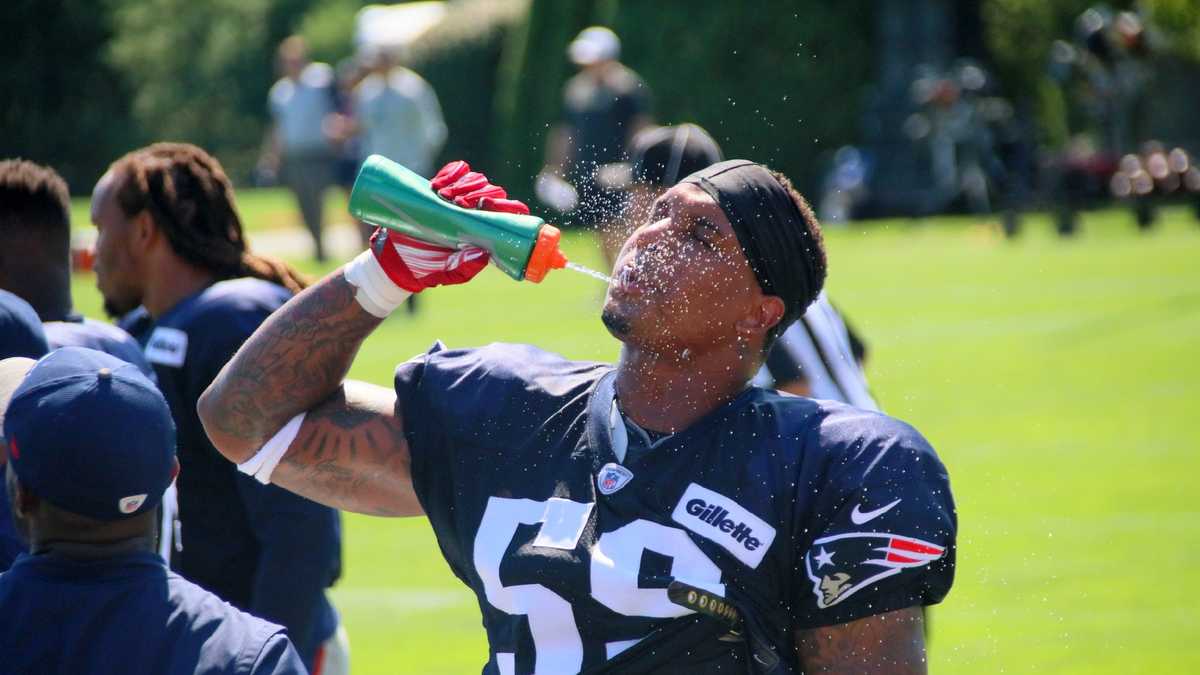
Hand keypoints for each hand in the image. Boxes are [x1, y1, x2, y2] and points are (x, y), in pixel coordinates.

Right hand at [365, 162, 529, 292]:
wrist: (397, 260)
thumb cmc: (429, 269)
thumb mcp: (449, 273)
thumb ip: (465, 268)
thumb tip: (483, 254)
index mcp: (483, 230)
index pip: (505, 212)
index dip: (504, 204)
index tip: (485, 205)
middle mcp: (474, 212)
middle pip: (490, 190)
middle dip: (477, 192)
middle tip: (458, 203)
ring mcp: (457, 198)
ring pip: (473, 178)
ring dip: (462, 184)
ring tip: (445, 196)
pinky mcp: (439, 188)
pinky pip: (454, 171)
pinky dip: (450, 173)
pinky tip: (437, 185)